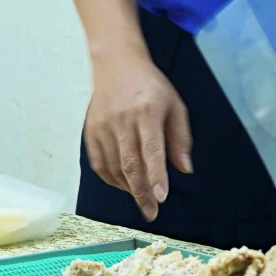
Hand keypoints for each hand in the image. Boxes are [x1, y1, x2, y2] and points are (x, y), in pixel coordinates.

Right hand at [84, 52, 191, 221]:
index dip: (156, 176)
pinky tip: (123, 184)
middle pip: (130, 165)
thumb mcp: (174, 105)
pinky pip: (99, 164)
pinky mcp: (90, 131)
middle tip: (151, 211)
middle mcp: (122, 120)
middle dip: (141, 193)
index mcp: (146, 112)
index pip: (151, 150)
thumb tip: (184, 168)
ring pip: (113, 168)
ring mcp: (103, 126)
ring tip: (142, 197)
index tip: (161, 197)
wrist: (116, 64)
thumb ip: (180, 138)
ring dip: (128, 188)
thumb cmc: (149, 85)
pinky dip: (111, 179)